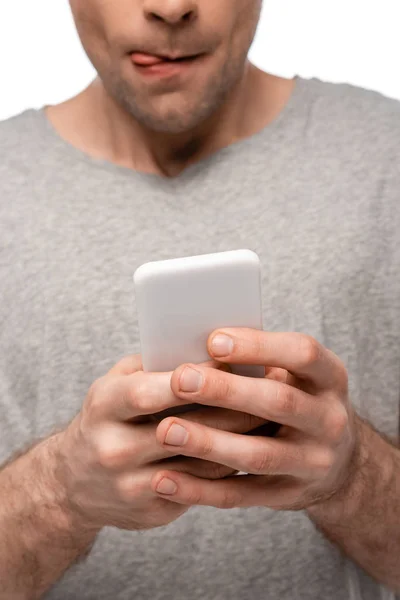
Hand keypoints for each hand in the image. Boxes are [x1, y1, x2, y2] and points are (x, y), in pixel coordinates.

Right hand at [56, 353, 264, 531]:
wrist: (73, 482)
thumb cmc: (106, 417)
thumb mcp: (115, 384)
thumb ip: (154, 366)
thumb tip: (210, 350)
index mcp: (104, 406)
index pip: (151, 392)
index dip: (195, 379)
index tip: (235, 363)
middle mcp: (113, 448)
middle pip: (183, 430)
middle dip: (232, 409)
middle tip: (272, 391)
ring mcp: (130, 485)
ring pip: (200, 463)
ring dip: (241, 441)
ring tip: (274, 419)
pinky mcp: (151, 511)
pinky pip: (201, 488)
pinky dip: (230, 468)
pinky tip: (255, 450)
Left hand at [152, 328, 358, 510]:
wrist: (339, 464)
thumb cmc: (300, 401)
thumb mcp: (298, 376)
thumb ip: (261, 361)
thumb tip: (196, 344)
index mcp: (330, 378)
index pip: (303, 353)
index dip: (259, 346)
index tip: (213, 340)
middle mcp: (329, 420)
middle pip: (280, 402)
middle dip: (227, 391)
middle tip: (179, 379)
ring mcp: (313, 463)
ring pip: (258, 455)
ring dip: (209, 443)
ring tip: (166, 430)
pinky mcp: (288, 496)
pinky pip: (240, 495)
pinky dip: (200, 489)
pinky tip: (164, 479)